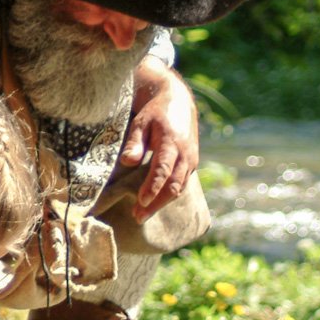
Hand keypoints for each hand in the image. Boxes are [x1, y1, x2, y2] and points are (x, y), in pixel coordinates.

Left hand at [119, 61, 198, 222]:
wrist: (179, 103)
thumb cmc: (155, 113)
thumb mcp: (141, 122)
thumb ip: (135, 142)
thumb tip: (128, 161)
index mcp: (172, 142)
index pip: (163, 169)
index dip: (153, 187)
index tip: (141, 201)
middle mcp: (185, 154)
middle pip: (172, 185)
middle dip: (155, 203)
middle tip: (138, 216)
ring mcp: (191, 161)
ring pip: (178, 189)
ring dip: (160, 203)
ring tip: (140, 215)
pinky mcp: (191, 165)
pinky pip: (181, 185)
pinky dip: (168, 196)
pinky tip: (152, 204)